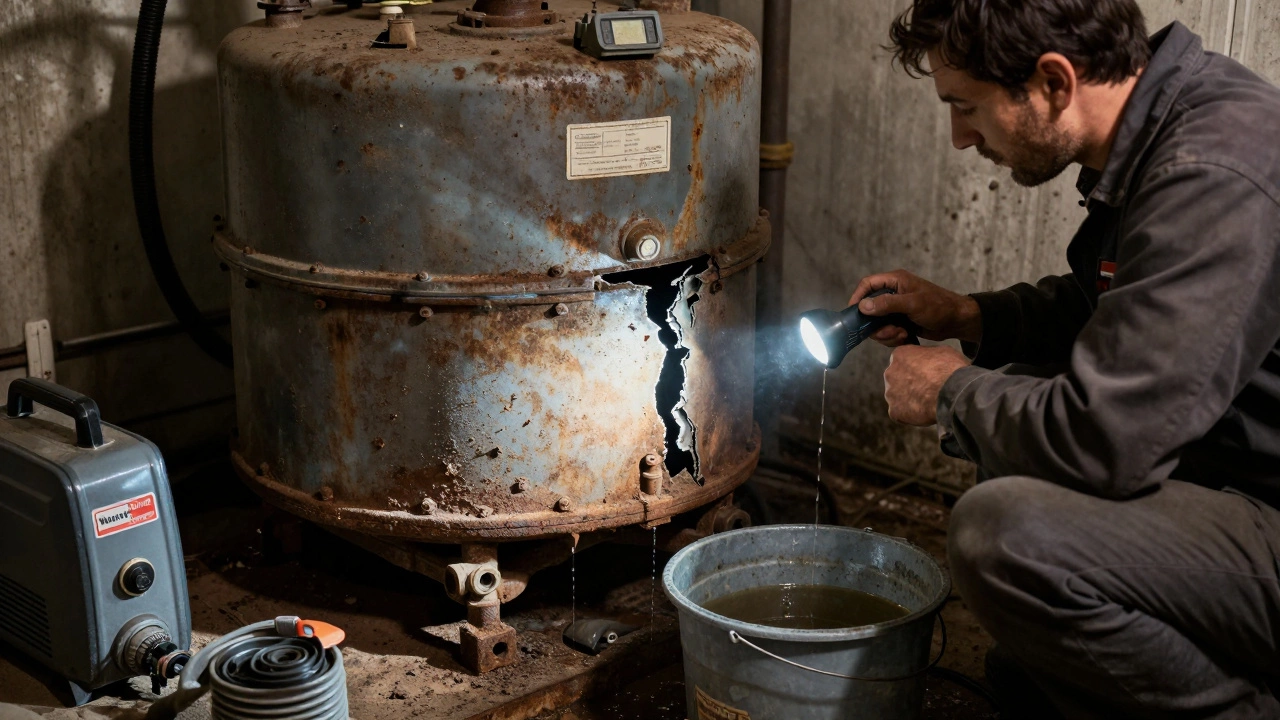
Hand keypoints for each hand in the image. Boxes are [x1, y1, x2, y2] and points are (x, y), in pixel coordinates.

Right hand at [848, 270, 981, 346]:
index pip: (868, 284)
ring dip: (886, 333)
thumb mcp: (912, 303)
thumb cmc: (938, 307)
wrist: (957, 321)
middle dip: (875, 324)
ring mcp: (896, 309)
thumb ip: (887, 304)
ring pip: (877, 324)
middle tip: (887, 332)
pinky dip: (893, 337)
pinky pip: (887, 331)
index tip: (853, 314)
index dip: (858, 297)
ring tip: (901, 334)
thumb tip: (863, 306)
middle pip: (870, 309)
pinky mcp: (900, 322)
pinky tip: (905, 337)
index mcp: (895, 281)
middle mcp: (893, 293)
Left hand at [884, 345, 968, 425]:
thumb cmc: (950, 369)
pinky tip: (923, 413)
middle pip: (897, 378)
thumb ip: (928, 355)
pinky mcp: (894, 411)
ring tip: (926, 402)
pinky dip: (910, 414)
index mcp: (900, 354)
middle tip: (926, 389)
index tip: (925, 373)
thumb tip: (929, 360)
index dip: (915, 367)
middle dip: (909, 383)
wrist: (953, 393)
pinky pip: (900, 413)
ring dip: (909, 399)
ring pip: (897, 397)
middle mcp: (890, 373)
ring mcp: (890, 393)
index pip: (902, 360)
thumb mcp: (942, 351)